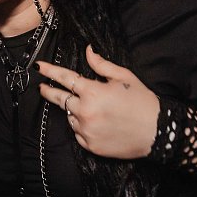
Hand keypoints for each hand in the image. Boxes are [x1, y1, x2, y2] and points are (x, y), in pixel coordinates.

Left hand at [36, 44, 159, 159]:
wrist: (158, 132)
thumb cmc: (142, 102)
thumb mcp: (124, 77)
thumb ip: (101, 64)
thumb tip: (88, 51)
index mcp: (92, 92)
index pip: (64, 78)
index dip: (50, 71)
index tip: (38, 67)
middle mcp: (85, 111)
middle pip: (60, 99)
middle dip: (49, 92)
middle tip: (43, 88)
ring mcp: (86, 130)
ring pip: (70, 117)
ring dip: (74, 110)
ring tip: (92, 109)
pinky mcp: (90, 145)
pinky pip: (78, 133)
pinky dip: (82, 126)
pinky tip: (97, 123)